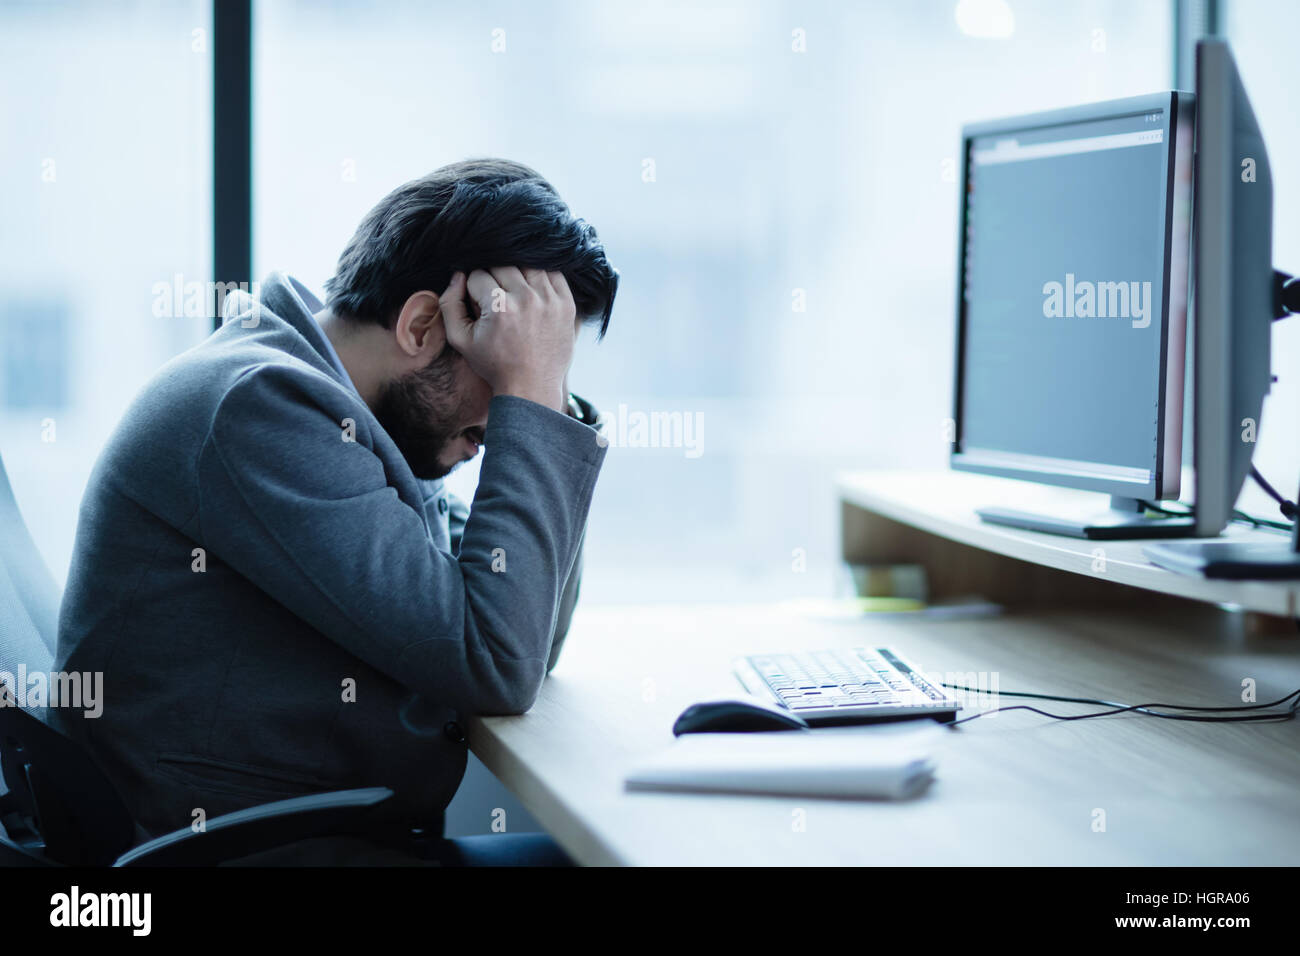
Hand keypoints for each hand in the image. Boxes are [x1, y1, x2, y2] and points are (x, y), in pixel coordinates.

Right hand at [440, 267, 575, 412]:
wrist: (531, 386)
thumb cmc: (494, 364)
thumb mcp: (460, 340)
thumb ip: (450, 304)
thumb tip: (458, 275)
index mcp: (500, 307)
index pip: (478, 274)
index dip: (473, 287)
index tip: (478, 302)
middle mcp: (527, 299)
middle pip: (502, 265)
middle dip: (493, 278)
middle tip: (495, 298)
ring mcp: (550, 300)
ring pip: (527, 264)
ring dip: (516, 274)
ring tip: (513, 294)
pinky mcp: (566, 304)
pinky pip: (553, 274)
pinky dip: (540, 277)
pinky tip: (532, 291)